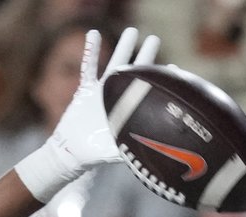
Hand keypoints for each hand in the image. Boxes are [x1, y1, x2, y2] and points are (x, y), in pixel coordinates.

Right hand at [15, 27, 159, 200]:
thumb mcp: (116, 151)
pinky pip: (88, 67)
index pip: (148, 90)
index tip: (173, 67)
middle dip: (146, 55)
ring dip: (123, 47)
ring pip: (114, 64)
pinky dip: (90, 51)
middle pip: (135, 71)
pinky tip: (93, 33)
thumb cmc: (95, 154)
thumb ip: (129, 149)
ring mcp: (101, 91)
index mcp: (129, 109)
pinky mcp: (85, 90)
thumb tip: (145, 156)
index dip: (160, 79)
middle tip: (155, 38)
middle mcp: (118, 97)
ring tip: (132, 31)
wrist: (72, 153)